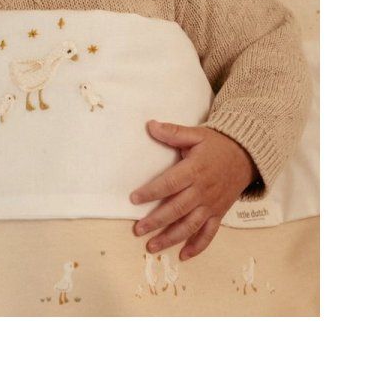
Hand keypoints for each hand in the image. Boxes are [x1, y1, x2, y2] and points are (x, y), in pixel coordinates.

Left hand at [130, 120, 258, 260]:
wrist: (248, 155)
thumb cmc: (218, 144)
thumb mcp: (196, 134)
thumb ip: (173, 132)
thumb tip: (150, 125)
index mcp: (195, 170)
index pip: (169, 184)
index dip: (151, 192)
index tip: (134, 199)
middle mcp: (203, 191)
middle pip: (177, 209)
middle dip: (156, 221)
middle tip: (138, 230)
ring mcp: (212, 204)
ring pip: (190, 225)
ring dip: (171, 238)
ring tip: (152, 246)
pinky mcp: (219, 213)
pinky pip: (209, 233)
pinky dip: (198, 246)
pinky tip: (183, 256)